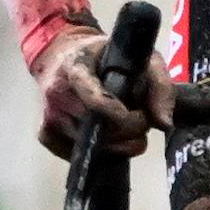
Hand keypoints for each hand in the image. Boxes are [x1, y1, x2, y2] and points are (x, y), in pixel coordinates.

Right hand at [31, 25, 173, 160]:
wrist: (62, 55)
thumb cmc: (107, 56)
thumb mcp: (140, 57)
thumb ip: (160, 86)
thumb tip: (164, 124)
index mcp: (77, 67)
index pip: (95, 99)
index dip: (120, 115)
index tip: (139, 116)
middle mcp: (58, 92)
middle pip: (97, 127)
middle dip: (129, 129)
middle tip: (141, 119)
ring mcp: (50, 114)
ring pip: (90, 145)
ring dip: (117, 143)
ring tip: (125, 125)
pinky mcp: (45, 133)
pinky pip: (76, 154)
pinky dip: (99, 151)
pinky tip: (107, 135)